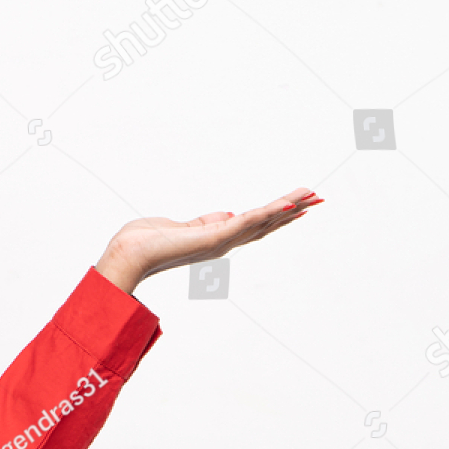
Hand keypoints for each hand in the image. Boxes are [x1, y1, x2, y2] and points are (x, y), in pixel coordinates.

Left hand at [95, 188, 321, 294]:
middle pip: (266, 223)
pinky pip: (247, 221)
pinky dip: (268, 212)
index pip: (254, 224)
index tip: (298, 203)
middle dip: (292, 210)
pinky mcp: (214, 236)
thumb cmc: (147, 240)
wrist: (130, 253)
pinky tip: (287, 204)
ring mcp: (221, 240)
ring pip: (262, 220)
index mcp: (216, 238)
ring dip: (288, 207)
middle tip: (318, 198)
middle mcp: (223, 242)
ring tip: (312, 196)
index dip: (278, 214)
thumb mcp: (184, 226)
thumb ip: (206, 222)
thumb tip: (226, 215)